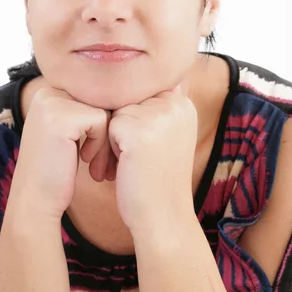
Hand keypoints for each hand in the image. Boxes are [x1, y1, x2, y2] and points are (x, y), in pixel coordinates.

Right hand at [10, 86, 115, 219]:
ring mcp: (53, 103)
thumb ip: (81, 110)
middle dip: (106, 132)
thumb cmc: (56, 171)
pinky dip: (100, 143)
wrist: (35, 201)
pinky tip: (86, 160)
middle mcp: (48, 92)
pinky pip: (101, 120)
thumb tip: (117, 95)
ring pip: (103, 110)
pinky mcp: (63, 118)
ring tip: (96, 164)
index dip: (100, 124)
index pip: (92, 95)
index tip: (96, 151)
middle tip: (100, 161)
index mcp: (48, 92)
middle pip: (99, 100)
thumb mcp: (66, 132)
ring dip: (106, 140)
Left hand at [107, 84, 197, 233]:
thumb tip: (133, 75)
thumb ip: (156, 106)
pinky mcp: (138, 131)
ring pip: (116, 113)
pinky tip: (128, 166)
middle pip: (127, 101)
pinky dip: (111, 148)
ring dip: (116, 138)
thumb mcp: (168, 134)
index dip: (136, 123)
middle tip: (140, 158)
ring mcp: (157, 116)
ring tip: (134, 162)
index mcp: (182, 103)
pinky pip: (108, 127)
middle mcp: (174, 104)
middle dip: (125, 129)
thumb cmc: (159, 177)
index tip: (149, 148)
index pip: (140, 95)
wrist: (163, 216)